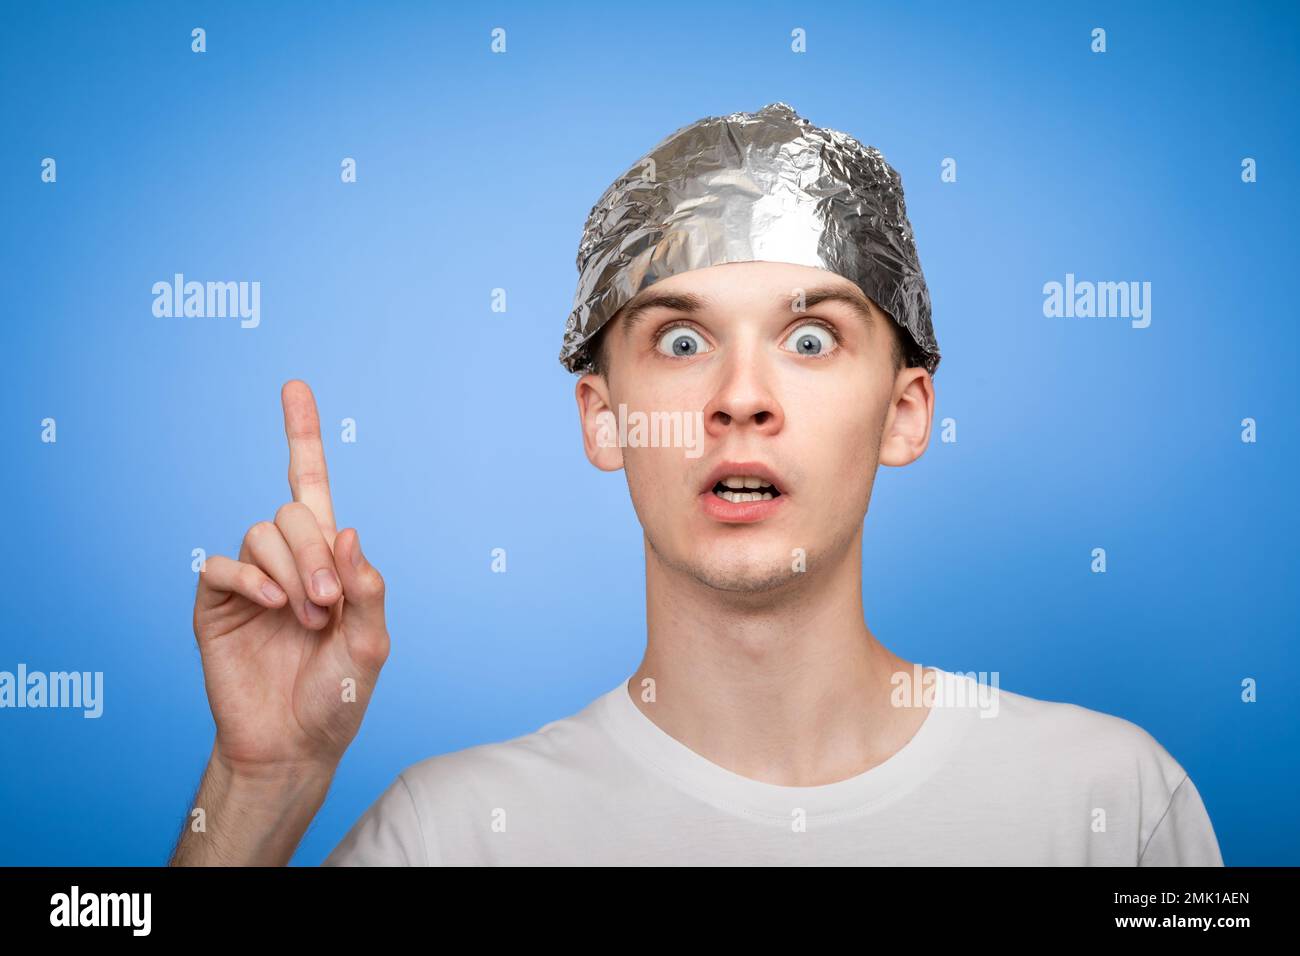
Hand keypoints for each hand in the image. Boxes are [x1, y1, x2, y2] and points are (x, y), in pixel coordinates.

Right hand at [193, 380, 388, 777]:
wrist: (293, 745)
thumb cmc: (338, 695)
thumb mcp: (372, 643)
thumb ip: (368, 587)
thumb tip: (347, 529)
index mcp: (328, 560)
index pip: (310, 485)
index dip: (302, 435)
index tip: (294, 386)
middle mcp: (287, 560)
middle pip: (292, 512)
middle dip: (315, 552)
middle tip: (327, 604)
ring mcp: (249, 581)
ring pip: (261, 535)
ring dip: (290, 572)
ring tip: (305, 618)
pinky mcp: (216, 604)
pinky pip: (221, 564)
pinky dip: (249, 580)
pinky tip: (271, 607)